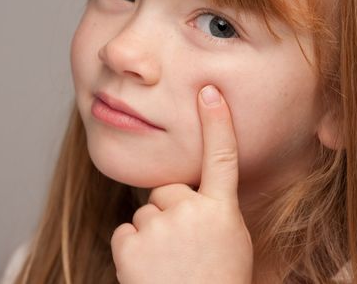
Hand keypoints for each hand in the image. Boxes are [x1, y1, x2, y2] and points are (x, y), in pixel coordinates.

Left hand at [111, 85, 253, 283]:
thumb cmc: (217, 282)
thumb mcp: (230, 244)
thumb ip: (214, 212)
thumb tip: (193, 197)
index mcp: (221, 212)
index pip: (221, 157)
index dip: (217, 123)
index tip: (209, 92)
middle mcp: (191, 211)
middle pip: (167, 191)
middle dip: (170, 213)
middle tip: (182, 249)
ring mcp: (159, 226)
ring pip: (145, 214)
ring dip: (151, 235)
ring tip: (167, 266)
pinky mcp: (130, 242)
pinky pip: (126, 232)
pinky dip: (132, 250)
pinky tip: (147, 271)